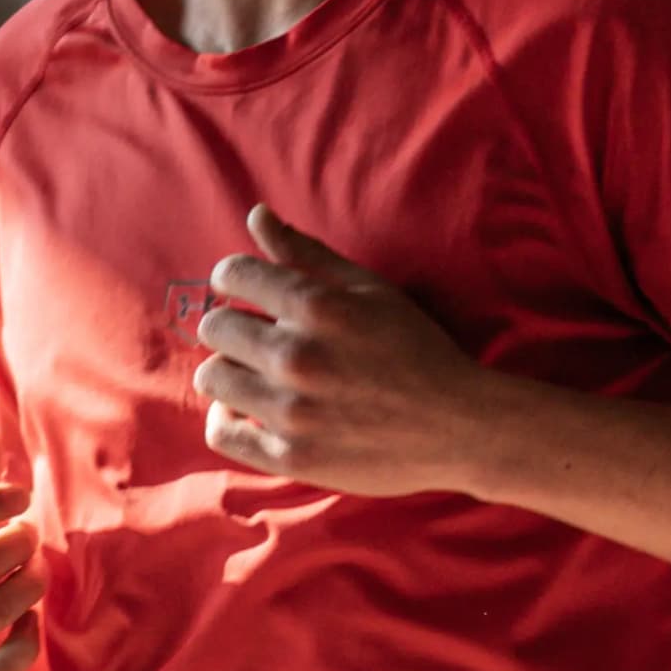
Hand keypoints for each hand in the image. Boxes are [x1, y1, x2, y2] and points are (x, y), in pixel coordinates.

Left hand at [195, 206, 502, 494]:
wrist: (458, 426)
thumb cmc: (414, 349)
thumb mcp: (368, 289)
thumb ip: (306, 253)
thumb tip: (256, 215)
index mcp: (318, 306)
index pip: (232, 274)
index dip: (232, 278)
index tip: (242, 290)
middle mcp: (298, 356)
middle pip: (215, 328)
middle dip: (232, 327)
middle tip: (256, 337)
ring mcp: (292, 410)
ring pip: (212, 379)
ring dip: (229, 372)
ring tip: (255, 375)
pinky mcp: (291, 456)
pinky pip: (221, 433)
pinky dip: (226, 419)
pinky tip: (246, 411)